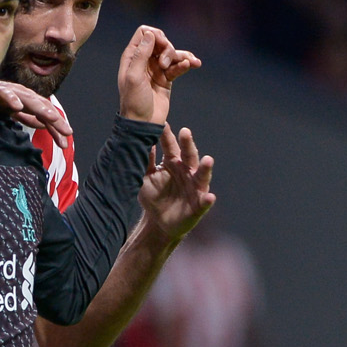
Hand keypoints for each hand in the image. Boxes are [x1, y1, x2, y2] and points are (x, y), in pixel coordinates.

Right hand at [0, 80, 72, 141]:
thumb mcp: (15, 113)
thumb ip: (29, 118)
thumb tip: (44, 124)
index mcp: (29, 102)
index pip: (46, 116)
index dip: (56, 129)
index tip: (65, 143)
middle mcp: (24, 95)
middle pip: (43, 108)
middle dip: (56, 120)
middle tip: (67, 132)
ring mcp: (12, 91)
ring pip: (29, 99)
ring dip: (41, 108)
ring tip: (52, 117)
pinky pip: (6, 94)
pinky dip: (12, 99)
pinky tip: (17, 106)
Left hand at [118, 25, 200, 123]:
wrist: (143, 124)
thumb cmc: (134, 102)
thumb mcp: (134, 77)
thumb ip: (140, 54)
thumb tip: (150, 34)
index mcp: (132, 57)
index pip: (145, 33)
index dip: (155, 35)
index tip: (162, 46)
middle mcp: (143, 60)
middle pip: (160, 41)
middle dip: (168, 48)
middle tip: (166, 64)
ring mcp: (156, 69)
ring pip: (172, 53)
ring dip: (181, 56)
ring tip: (189, 63)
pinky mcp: (166, 78)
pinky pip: (178, 65)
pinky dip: (186, 63)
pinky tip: (192, 65)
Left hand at [138, 123, 216, 243]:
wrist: (158, 223)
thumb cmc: (153, 197)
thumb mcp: (145, 178)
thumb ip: (145, 161)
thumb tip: (138, 140)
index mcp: (173, 163)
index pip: (171, 146)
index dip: (167, 136)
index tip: (162, 123)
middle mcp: (187, 171)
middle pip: (189, 155)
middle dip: (188, 144)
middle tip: (185, 132)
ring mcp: (195, 187)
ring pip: (202, 175)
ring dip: (206, 168)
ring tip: (208, 160)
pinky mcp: (200, 205)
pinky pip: (205, 202)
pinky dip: (208, 200)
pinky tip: (209, 197)